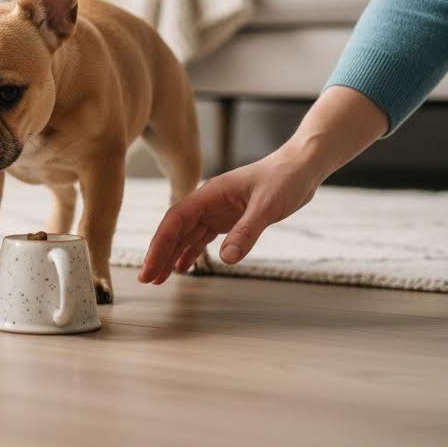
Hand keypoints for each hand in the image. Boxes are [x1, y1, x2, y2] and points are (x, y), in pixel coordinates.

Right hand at [137, 147, 322, 284]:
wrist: (301, 167)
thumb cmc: (285, 178)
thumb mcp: (267, 206)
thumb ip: (246, 232)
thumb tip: (225, 260)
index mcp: (210, 193)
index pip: (176, 220)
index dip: (160, 244)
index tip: (150, 266)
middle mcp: (208, 202)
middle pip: (176, 229)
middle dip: (159, 253)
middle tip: (147, 279)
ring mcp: (217, 210)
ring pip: (187, 236)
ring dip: (172, 255)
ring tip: (158, 278)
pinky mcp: (229, 218)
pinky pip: (203, 238)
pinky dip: (191, 252)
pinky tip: (183, 267)